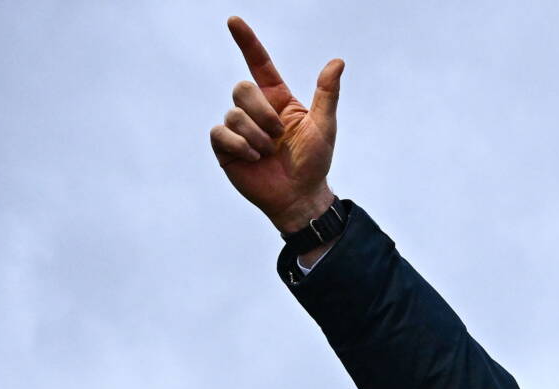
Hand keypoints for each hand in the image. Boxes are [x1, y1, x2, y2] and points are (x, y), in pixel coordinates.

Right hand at [211, 17, 343, 231]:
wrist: (300, 198)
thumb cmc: (314, 163)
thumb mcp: (324, 127)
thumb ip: (327, 94)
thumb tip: (338, 62)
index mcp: (276, 99)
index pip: (259, 64)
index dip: (247, 42)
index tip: (234, 21)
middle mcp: (255, 110)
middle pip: (242, 88)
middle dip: (261, 113)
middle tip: (277, 137)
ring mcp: (239, 128)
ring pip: (233, 113)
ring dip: (255, 136)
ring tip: (268, 154)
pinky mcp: (226, 147)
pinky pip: (220, 132)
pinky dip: (240, 145)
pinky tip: (253, 159)